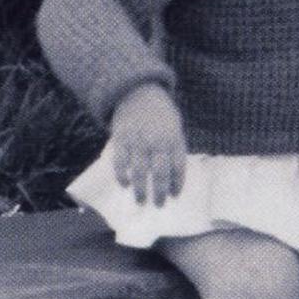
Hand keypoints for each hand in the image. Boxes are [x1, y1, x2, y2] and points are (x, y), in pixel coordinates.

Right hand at [109, 83, 186, 206]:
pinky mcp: (121, 140)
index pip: (178, 166)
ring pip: (139, 172)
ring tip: (141, 201)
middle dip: (159, 192)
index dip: (177, 183)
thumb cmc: (160, 113)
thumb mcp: (174, 125)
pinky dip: (122, 175)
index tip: (174, 196)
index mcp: (173, 138)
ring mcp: (138, 141)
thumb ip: (174, 146)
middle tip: (158, 205)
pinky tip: (124, 184)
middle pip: (159, 173)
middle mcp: (157, 142)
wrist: (138, 92)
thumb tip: (172, 173)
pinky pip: (121, 162)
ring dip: (140, 189)